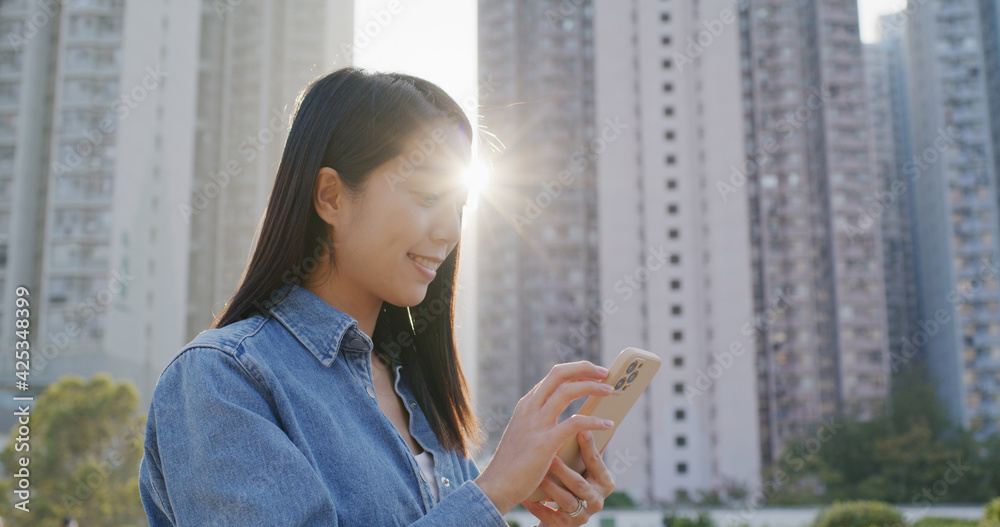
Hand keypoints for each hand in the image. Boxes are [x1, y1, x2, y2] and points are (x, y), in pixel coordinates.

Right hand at [474, 361, 614, 514]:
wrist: (497, 486)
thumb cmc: (512, 464)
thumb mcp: (522, 433)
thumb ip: (536, 420)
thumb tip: (556, 414)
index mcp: (526, 405)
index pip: (553, 376)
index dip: (576, 370)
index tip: (593, 373)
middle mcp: (530, 409)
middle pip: (559, 374)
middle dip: (585, 368)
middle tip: (605, 373)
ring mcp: (536, 424)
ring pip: (567, 391)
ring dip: (592, 388)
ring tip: (609, 391)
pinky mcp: (544, 443)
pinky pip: (574, 423)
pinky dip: (594, 421)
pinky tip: (607, 424)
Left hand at [521, 429, 614, 525]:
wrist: (558, 514)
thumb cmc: (569, 480)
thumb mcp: (580, 467)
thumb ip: (582, 449)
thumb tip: (581, 416)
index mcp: (604, 482)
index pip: (596, 463)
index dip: (588, 448)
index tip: (578, 429)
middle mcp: (596, 500)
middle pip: (580, 484)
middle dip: (563, 471)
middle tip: (548, 457)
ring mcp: (581, 516)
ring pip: (565, 502)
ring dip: (549, 488)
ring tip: (535, 475)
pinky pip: (550, 518)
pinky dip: (537, 507)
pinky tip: (526, 497)